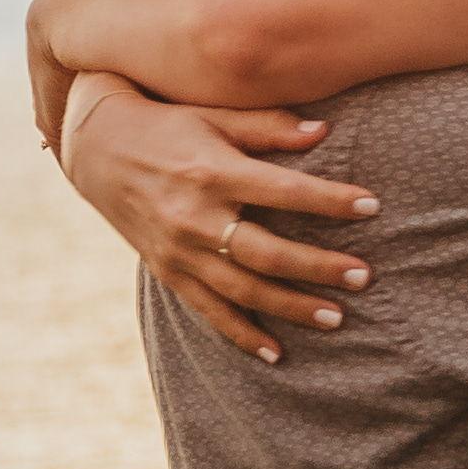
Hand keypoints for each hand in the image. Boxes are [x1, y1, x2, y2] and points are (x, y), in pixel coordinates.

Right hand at [57, 79, 381, 362]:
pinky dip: (242, 335)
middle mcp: (195, 217)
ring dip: (291, 307)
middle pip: (267, 253)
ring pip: (242, 290)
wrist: (95, 149)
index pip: (284, 192)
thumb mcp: (213, 114)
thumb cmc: (167, 123)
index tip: (372, 206)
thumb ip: (267, 127)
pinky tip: (277, 353)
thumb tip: (323, 132)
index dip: (330, 200)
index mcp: (213, 172)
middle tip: (365, 277)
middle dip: (318, 267)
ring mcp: (179, 251)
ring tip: (337, 318)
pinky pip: (209, 311)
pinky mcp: (168, 271)